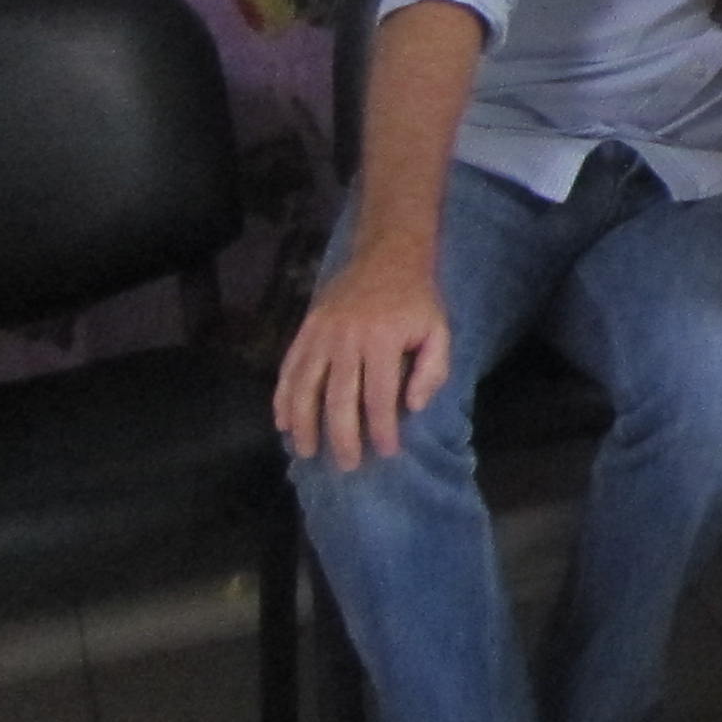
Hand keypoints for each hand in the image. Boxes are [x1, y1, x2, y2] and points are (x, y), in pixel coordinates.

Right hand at [275, 249, 453, 468]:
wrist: (386, 256)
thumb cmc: (416, 301)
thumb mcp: (438, 330)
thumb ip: (433, 370)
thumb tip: (414, 407)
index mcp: (384, 340)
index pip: (380, 396)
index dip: (383, 428)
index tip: (386, 453)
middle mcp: (348, 339)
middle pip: (340, 398)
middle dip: (342, 436)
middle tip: (346, 465)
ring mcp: (322, 334)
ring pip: (306, 387)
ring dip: (304, 423)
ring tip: (306, 451)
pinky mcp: (305, 329)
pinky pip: (289, 368)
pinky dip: (283, 397)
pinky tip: (282, 422)